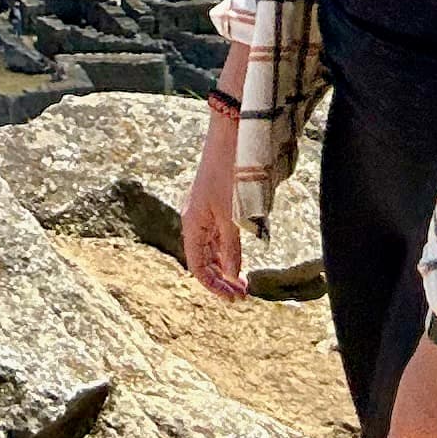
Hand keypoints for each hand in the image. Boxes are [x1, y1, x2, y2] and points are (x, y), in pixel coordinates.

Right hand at [181, 111, 246, 302]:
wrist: (231, 139)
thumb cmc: (228, 176)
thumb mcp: (232, 216)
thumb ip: (231, 247)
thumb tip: (231, 275)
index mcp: (192, 224)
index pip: (197, 266)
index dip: (214, 286)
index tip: (234, 298)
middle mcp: (195, 221)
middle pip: (203, 260)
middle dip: (221, 280)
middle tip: (244, 294)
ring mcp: (204, 213)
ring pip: (211, 250)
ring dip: (225, 267)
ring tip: (244, 281)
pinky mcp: (215, 205)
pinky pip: (218, 236)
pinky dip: (227, 251)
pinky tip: (239, 257)